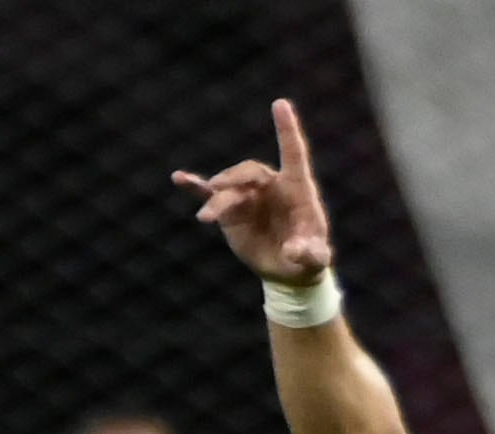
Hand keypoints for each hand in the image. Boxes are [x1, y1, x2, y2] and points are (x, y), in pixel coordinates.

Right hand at [173, 98, 335, 283]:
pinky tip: (178, 178)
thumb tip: (293, 250)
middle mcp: (271, 185)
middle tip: (219, 190)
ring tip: (206, 217)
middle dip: (235, 178)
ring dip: (216, 199)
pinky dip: (195, 187)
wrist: (287, 269)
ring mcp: (249, 195)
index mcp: (297, 187)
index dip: (286, 129)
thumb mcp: (315, 258)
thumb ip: (310, 254)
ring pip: (229, 188)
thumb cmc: (308, 256)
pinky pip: (210, 195)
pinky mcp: (231, 210)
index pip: (293, 153)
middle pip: (251, 172)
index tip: (279, 103)